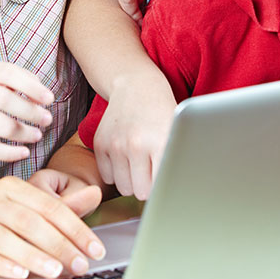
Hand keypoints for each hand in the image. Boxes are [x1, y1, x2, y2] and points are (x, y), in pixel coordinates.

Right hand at [0, 60, 54, 161]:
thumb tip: (44, 97)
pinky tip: (24, 152)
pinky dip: (9, 153)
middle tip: (47, 119)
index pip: (9, 74)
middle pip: (5, 101)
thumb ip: (21, 79)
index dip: (32, 87)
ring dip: (24, 133)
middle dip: (30, 112)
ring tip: (37, 135)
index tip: (49, 99)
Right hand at [0, 176, 104, 278]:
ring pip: (7, 238)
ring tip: (54, 271)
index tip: (94, 248)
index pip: (50, 207)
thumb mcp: (23, 204)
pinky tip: (19, 274)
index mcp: (13, 187)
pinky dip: (1, 264)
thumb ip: (59, 205)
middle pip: (30, 222)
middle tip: (79, 264)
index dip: (75, 228)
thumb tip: (95, 194)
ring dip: (33, 256)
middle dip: (59, 245)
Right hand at [92, 74, 175, 199]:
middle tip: (152, 169)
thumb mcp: (176, 132)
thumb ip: (176, 161)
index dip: (165, 188)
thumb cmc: (161, 111)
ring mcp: (115, 144)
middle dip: (147, 185)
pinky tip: (124, 156)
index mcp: (161, 142)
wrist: (135, 85)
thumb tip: (179, 191)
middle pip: (141, 193)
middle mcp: (136, 145)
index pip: (161, 188)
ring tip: (139, 162)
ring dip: (131, 180)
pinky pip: (107, 177)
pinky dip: (116, 172)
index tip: (167, 184)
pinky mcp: (100, 144)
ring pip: (124, 188)